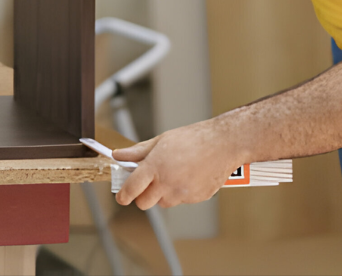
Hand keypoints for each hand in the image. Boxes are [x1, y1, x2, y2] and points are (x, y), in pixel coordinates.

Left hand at [112, 119, 242, 209]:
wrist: (223, 144)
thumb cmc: (193, 139)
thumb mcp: (161, 141)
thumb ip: (138, 151)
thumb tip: (119, 155)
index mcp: (155, 166)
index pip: (132, 188)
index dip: (123, 195)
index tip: (121, 197)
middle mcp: (167, 183)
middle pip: (144, 203)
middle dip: (142, 196)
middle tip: (147, 183)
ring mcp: (182, 193)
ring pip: (163, 202)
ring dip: (162, 194)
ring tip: (173, 174)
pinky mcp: (195, 199)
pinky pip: (181, 200)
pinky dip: (180, 192)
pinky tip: (188, 176)